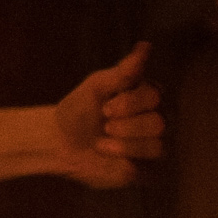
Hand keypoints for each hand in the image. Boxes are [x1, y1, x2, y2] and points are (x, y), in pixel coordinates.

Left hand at [48, 42, 161, 185]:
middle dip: (124, 125)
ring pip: (156, 146)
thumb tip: (145, 46)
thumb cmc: (79, 110)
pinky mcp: (146, 171)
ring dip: (121, 144)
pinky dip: (123, 161)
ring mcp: (152, 146)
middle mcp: (156, 121)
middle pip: (158, 122)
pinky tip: (106, 155)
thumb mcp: (98, 86)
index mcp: (148, 97)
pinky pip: (148, 169)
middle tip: (104, 124)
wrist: (59, 142)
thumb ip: (123, 71)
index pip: (155, 96)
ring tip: (102, 141)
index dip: (128, 103)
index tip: (104, 107)